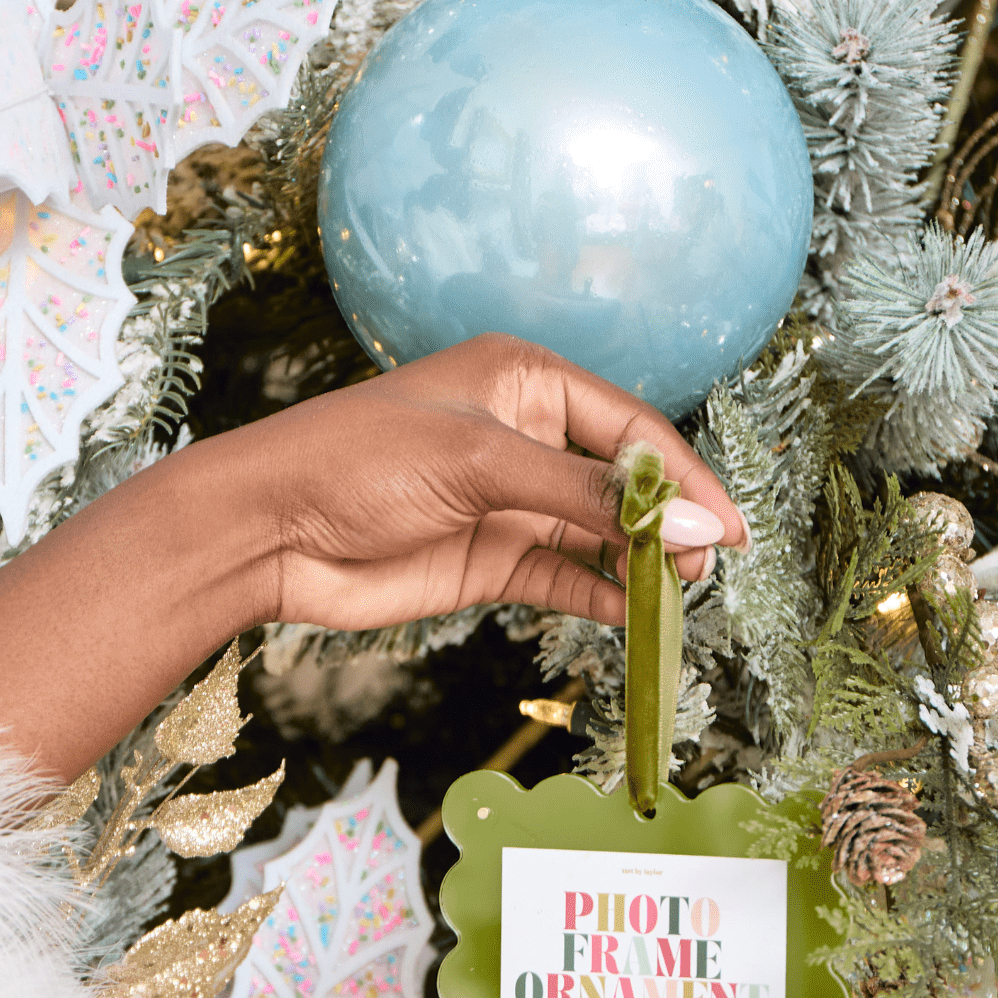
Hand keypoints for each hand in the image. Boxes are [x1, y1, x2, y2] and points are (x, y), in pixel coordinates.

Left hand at [242, 333, 745, 629]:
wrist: (269, 531)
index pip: (632, 430)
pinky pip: (566, 578)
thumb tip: (686, 529)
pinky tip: (633, 618)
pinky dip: (600, 597)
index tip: (728, 530)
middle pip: (624, 482)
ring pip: (600, 535)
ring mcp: (509, 502)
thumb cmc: (359, 463)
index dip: (684, 479)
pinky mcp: (491, 560)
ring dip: (640, 566)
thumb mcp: (480, 463)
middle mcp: (525, 437)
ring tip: (679, 599)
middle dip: (669, 525)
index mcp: (526, 380)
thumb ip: (588, 497)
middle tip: (709, 570)